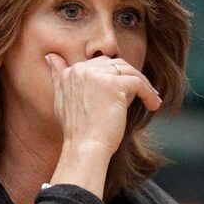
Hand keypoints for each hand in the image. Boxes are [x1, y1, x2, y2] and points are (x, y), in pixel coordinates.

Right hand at [46, 53, 160, 155]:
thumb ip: (58, 76)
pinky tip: (153, 105)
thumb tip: (50, 56)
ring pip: (130, 72)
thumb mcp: (61, 99)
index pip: (101, 64)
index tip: (126, 91)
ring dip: (144, 85)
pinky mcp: (113, 84)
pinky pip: (138, 82)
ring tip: (152, 100)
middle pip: (117, 64)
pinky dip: (148, 93)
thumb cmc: (77, 130)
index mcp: (71, 71)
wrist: (84, 147)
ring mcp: (97, 76)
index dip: (116, 77)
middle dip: (132, 78)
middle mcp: (82, 69)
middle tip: (145, 92)